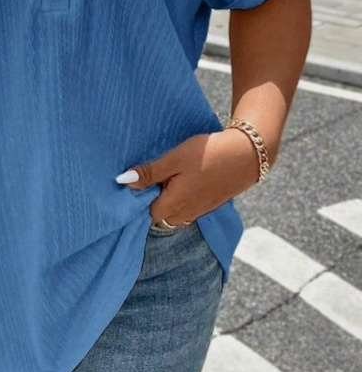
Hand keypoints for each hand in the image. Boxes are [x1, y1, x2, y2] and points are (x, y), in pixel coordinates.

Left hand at [118, 129, 260, 225]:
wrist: (247, 154)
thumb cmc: (208, 154)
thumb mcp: (175, 159)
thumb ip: (150, 172)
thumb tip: (123, 182)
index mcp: (174, 204)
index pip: (146, 215)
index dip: (136, 202)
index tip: (132, 185)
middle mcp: (186, 213)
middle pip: (159, 218)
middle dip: (150, 204)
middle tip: (146, 181)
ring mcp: (199, 211)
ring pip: (173, 215)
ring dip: (165, 202)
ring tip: (162, 180)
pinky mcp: (209, 205)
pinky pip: (186, 210)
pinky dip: (179, 200)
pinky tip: (179, 182)